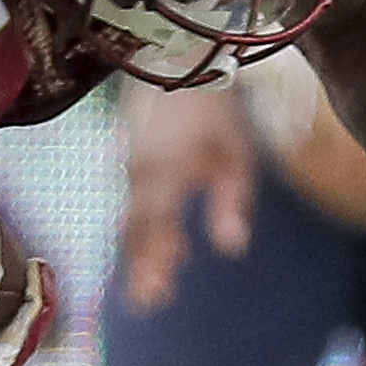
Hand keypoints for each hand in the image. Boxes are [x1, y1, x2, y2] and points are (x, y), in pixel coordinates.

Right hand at [118, 86, 254, 310]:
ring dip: (140, 252)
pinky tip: (162, 248)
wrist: (176, 61)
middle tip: (144, 304)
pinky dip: (142, 229)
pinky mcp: (133, 162)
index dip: (154, 264)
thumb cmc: (213, 107)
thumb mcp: (233, 153)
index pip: (155, 231)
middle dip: (140, 268)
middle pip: (136, 232)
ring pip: (132, 220)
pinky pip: (135, 203)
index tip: (156, 296)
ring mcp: (131, 169)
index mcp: (164, 176)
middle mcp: (139, 178)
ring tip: (148, 286)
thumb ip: (230, 202)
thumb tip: (231, 248)